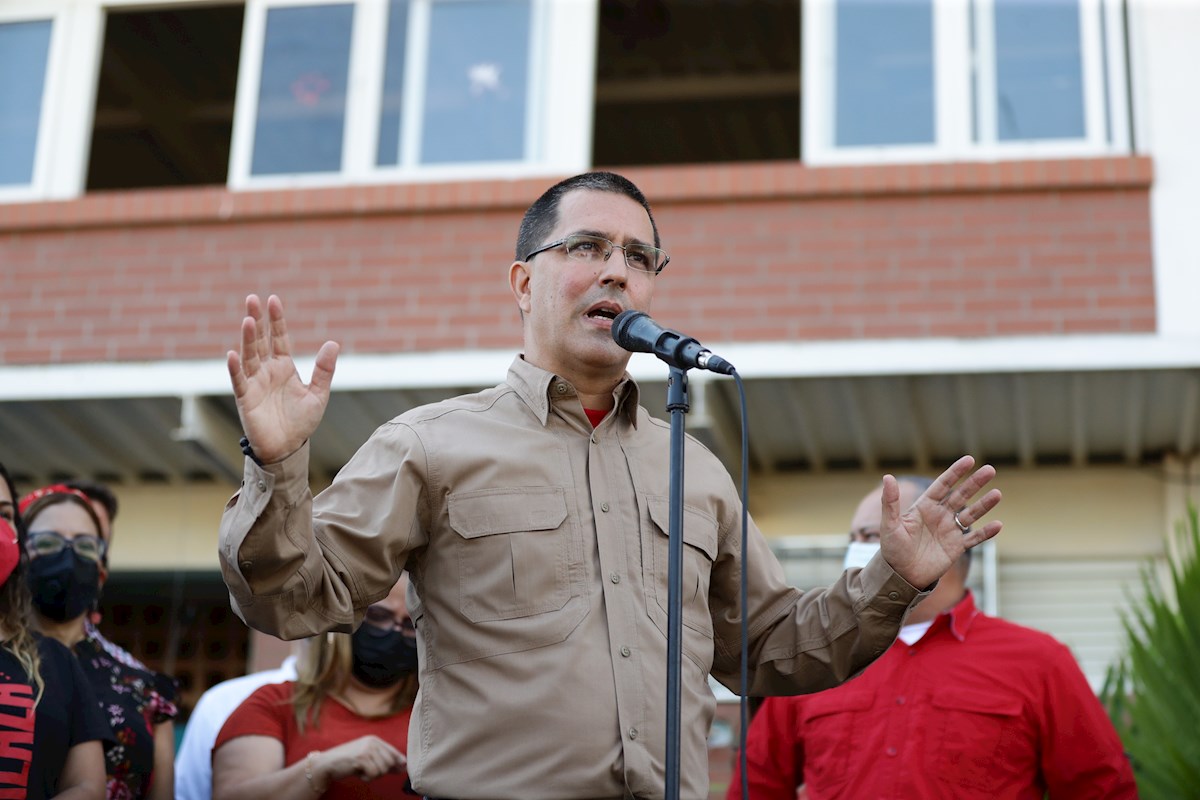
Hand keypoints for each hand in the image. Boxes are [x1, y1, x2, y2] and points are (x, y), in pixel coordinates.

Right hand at [226, 294, 338, 462]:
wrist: (288, 448)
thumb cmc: (301, 422)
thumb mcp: (318, 394)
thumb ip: (324, 370)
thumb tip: (333, 343)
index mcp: (284, 367)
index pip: (278, 338)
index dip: (276, 320)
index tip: (273, 299)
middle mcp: (267, 371)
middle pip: (260, 340)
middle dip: (256, 320)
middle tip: (252, 298)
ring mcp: (255, 383)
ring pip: (249, 356)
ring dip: (247, 339)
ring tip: (248, 320)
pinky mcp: (246, 399)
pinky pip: (239, 381)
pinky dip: (235, 368)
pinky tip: (233, 355)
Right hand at [312, 736, 406, 787]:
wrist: (327, 764)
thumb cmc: (349, 762)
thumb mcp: (368, 758)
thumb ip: (384, 761)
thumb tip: (404, 766)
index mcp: (375, 740)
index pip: (393, 752)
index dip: (399, 763)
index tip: (402, 769)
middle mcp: (372, 742)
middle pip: (390, 762)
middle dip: (383, 771)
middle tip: (370, 772)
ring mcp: (366, 749)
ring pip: (382, 769)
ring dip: (374, 775)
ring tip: (363, 771)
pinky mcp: (361, 758)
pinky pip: (373, 773)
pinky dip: (367, 777)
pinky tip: (359, 773)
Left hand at [878, 455, 1001, 588]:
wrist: (900, 575)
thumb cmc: (892, 549)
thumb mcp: (889, 525)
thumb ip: (890, 502)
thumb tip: (887, 477)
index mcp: (924, 507)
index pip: (942, 485)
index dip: (955, 472)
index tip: (969, 460)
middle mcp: (939, 515)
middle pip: (961, 495)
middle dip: (974, 483)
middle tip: (990, 470)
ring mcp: (949, 531)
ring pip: (971, 514)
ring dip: (984, 504)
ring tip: (998, 493)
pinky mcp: (956, 547)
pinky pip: (974, 538)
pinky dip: (986, 533)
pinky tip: (998, 525)